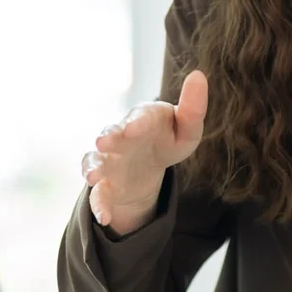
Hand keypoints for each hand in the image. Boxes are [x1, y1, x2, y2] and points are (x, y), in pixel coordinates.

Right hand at [81, 70, 207, 234]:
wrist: (149, 161)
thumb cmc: (169, 136)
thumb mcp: (187, 128)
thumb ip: (193, 107)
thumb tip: (198, 74)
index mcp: (143, 117)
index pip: (139, 115)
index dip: (136, 120)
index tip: (135, 126)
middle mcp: (121, 135)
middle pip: (111, 134)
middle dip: (108, 137)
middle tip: (104, 140)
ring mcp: (109, 158)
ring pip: (96, 160)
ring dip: (94, 167)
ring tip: (94, 177)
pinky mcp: (105, 182)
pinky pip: (98, 193)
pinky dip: (99, 204)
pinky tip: (105, 217)